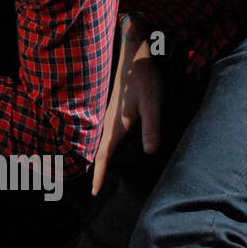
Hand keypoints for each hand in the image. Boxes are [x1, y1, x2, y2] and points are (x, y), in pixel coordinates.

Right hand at [91, 29, 162, 195]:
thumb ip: (151, 128)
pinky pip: (106, 134)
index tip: (94, 193)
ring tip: (101, 172)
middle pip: (99, 152)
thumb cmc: (144, 78)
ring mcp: (109, 115)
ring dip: (101, 158)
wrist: (135, 54)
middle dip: (97, 170)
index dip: (99, 175)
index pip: (103, 157)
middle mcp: (108, 122)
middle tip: (95, 189)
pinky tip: (112, 147)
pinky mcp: (114, 109)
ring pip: (102, 142)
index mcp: (114, 126)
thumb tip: (150, 153)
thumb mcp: (152, 104)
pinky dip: (105, 146)